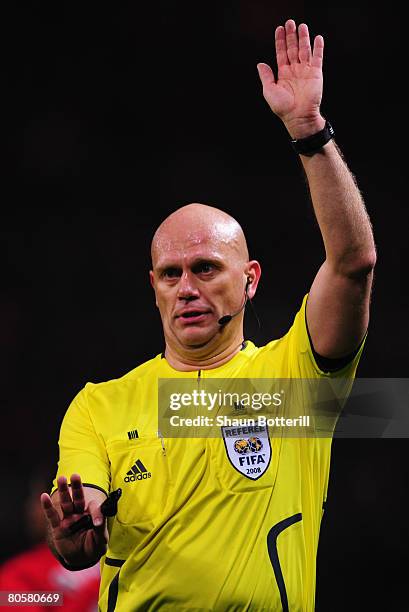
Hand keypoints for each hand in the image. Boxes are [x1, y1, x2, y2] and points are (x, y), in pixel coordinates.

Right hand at [40, 474, 107, 567]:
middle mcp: (79, 514)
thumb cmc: (93, 547)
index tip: (95, 523)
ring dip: (63, 491)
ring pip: (65, 503)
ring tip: (61, 478)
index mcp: (91, 514)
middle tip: (75, 475)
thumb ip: (100, 528)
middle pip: (78, 498)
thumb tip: (98, 521)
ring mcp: (68, 520)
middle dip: (76, 487)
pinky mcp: (57, 529)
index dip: (95, 512)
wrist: (81, 559)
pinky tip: (44, 496)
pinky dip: (47, 507)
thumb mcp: (101, 540)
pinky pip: (52, 516)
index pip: (92, 507)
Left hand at [257, 19, 324, 138]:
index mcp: (283, 74)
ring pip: (304, 50)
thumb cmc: (283, 108)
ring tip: (302, 26)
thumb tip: (260, 64)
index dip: (280, 41)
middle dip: (291, 36)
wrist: (298, 117)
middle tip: (290, 22)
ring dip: (303, 38)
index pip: (281, 53)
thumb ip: (266, 76)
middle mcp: (294, 71)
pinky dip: (318, 48)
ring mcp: (306, 71)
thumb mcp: (269, 91)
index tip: (279, 29)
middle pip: (293, 49)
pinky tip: (317, 38)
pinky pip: (317, 58)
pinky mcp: (316, 74)